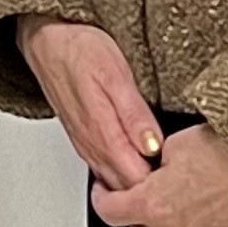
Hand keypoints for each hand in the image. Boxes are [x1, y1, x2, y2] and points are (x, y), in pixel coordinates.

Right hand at [19, 16, 163, 192]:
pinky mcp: (82, 138)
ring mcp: (85, 145)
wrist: (46, 39)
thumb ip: (135, 116)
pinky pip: (103, 167)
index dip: (162, 182)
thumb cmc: (81, 49)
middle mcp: (92, 146)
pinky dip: (122, 171)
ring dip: (137, 182)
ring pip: (113, 181)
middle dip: (152, 188)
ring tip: (164, 167)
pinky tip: (139, 158)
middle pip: (126, 188)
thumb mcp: (116, 75)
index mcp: (104, 134)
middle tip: (178, 169)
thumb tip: (153, 146)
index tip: (181, 169)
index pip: (137, 181)